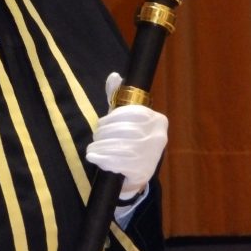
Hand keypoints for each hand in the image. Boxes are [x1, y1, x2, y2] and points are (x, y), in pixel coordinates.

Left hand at [86, 72, 167, 197]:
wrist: (136, 174)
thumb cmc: (129, 139)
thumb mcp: (124, 118)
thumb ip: (118, 97)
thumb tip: (114, 76)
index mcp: (157, 120)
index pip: (133, 113)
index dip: (113, 117)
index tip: (101, 122)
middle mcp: (158, 136)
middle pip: (126, 130)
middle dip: (105, 133)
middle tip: (95, 137)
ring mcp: (152, 155)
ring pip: (121, 146)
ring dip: (101, 147)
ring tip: (92, 148)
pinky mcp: (143, 171)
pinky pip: (120, 162)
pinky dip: (103, 159)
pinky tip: (94, 158)